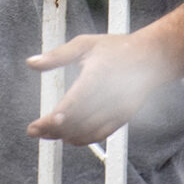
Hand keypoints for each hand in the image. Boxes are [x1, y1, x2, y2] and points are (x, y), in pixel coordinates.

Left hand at [24, 31, 172, 144]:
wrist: (152, 58)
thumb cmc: (117, 48)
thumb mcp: (85, 45)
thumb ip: (57, 56)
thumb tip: (31, 63)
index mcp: (97, 76)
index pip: (72, 105)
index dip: (54, 120)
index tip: (36, 126)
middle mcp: (109, 97)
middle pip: (77, 122)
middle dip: (53, 130)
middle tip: (34, 131)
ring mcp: (118, 110)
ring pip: (88, 132)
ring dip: (65, 136)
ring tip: (46, 134)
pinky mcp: (123, 117)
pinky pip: (101, 134)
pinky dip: (83, 139)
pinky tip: (68, 138)